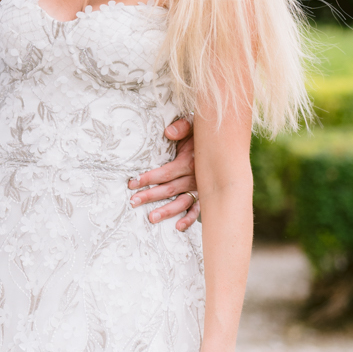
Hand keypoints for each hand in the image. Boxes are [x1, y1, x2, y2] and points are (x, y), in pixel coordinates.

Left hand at [129, 115, 198, 230]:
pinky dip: (189, 218)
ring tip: (151, 218)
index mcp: (189, 161)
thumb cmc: (199, 134)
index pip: (166, 172)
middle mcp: (195, 177)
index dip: (149, 178)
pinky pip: (197, 209)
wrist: (219, 142)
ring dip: (167, 211)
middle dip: (150, 196)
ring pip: (181, 202)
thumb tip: (168, 132)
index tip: (133, 183)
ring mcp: (199, 187)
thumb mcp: (193, 124)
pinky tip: (178, 227)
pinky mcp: (203, 194)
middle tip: (134, 202)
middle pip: (169, 189)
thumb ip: (182, 127)